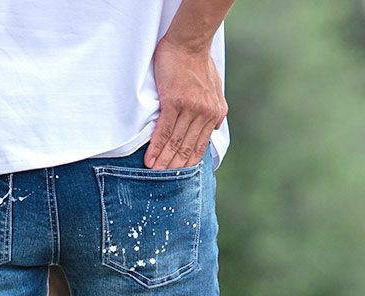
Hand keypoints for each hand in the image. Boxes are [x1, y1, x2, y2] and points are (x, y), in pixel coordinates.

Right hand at [144, 37, 227, 169]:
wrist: (190, 42)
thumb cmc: (198, 63)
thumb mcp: (215, 88)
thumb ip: (214, 110)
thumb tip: (213, 128)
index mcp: (215, 113)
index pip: (199, 145)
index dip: (187, 163)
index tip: (177, 176)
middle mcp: (204, 113)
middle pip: (187, 148)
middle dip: (174, 167)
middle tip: (163, 183)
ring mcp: (190, 108)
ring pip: (175, 142)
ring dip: (163, 161)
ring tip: (153, 176)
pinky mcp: (174, 102)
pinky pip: (164, 131)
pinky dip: (156, 148)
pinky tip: (149, 160)